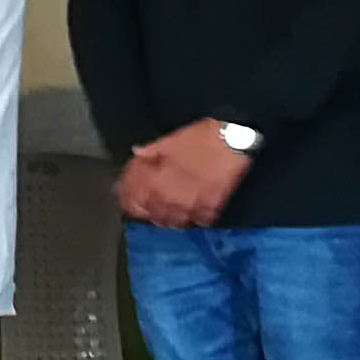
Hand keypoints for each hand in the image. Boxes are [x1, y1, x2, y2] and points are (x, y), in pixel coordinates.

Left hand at [121, 121, 250, 229]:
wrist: (235, 141)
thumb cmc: (204, 138)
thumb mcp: (171, 140)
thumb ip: (152, 151)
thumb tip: (138, 153)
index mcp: (159, 181)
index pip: (134, 197)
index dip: (126, 197)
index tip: (123, 194)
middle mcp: (174, 198)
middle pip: (150, 214)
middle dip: (143, 209)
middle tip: (139, 204)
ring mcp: (193, 206)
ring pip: (171, 221)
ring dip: (163, 216)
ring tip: (160, 211)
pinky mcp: (212, 209)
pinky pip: (197, 221)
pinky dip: (189, 218)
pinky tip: (186, 212)